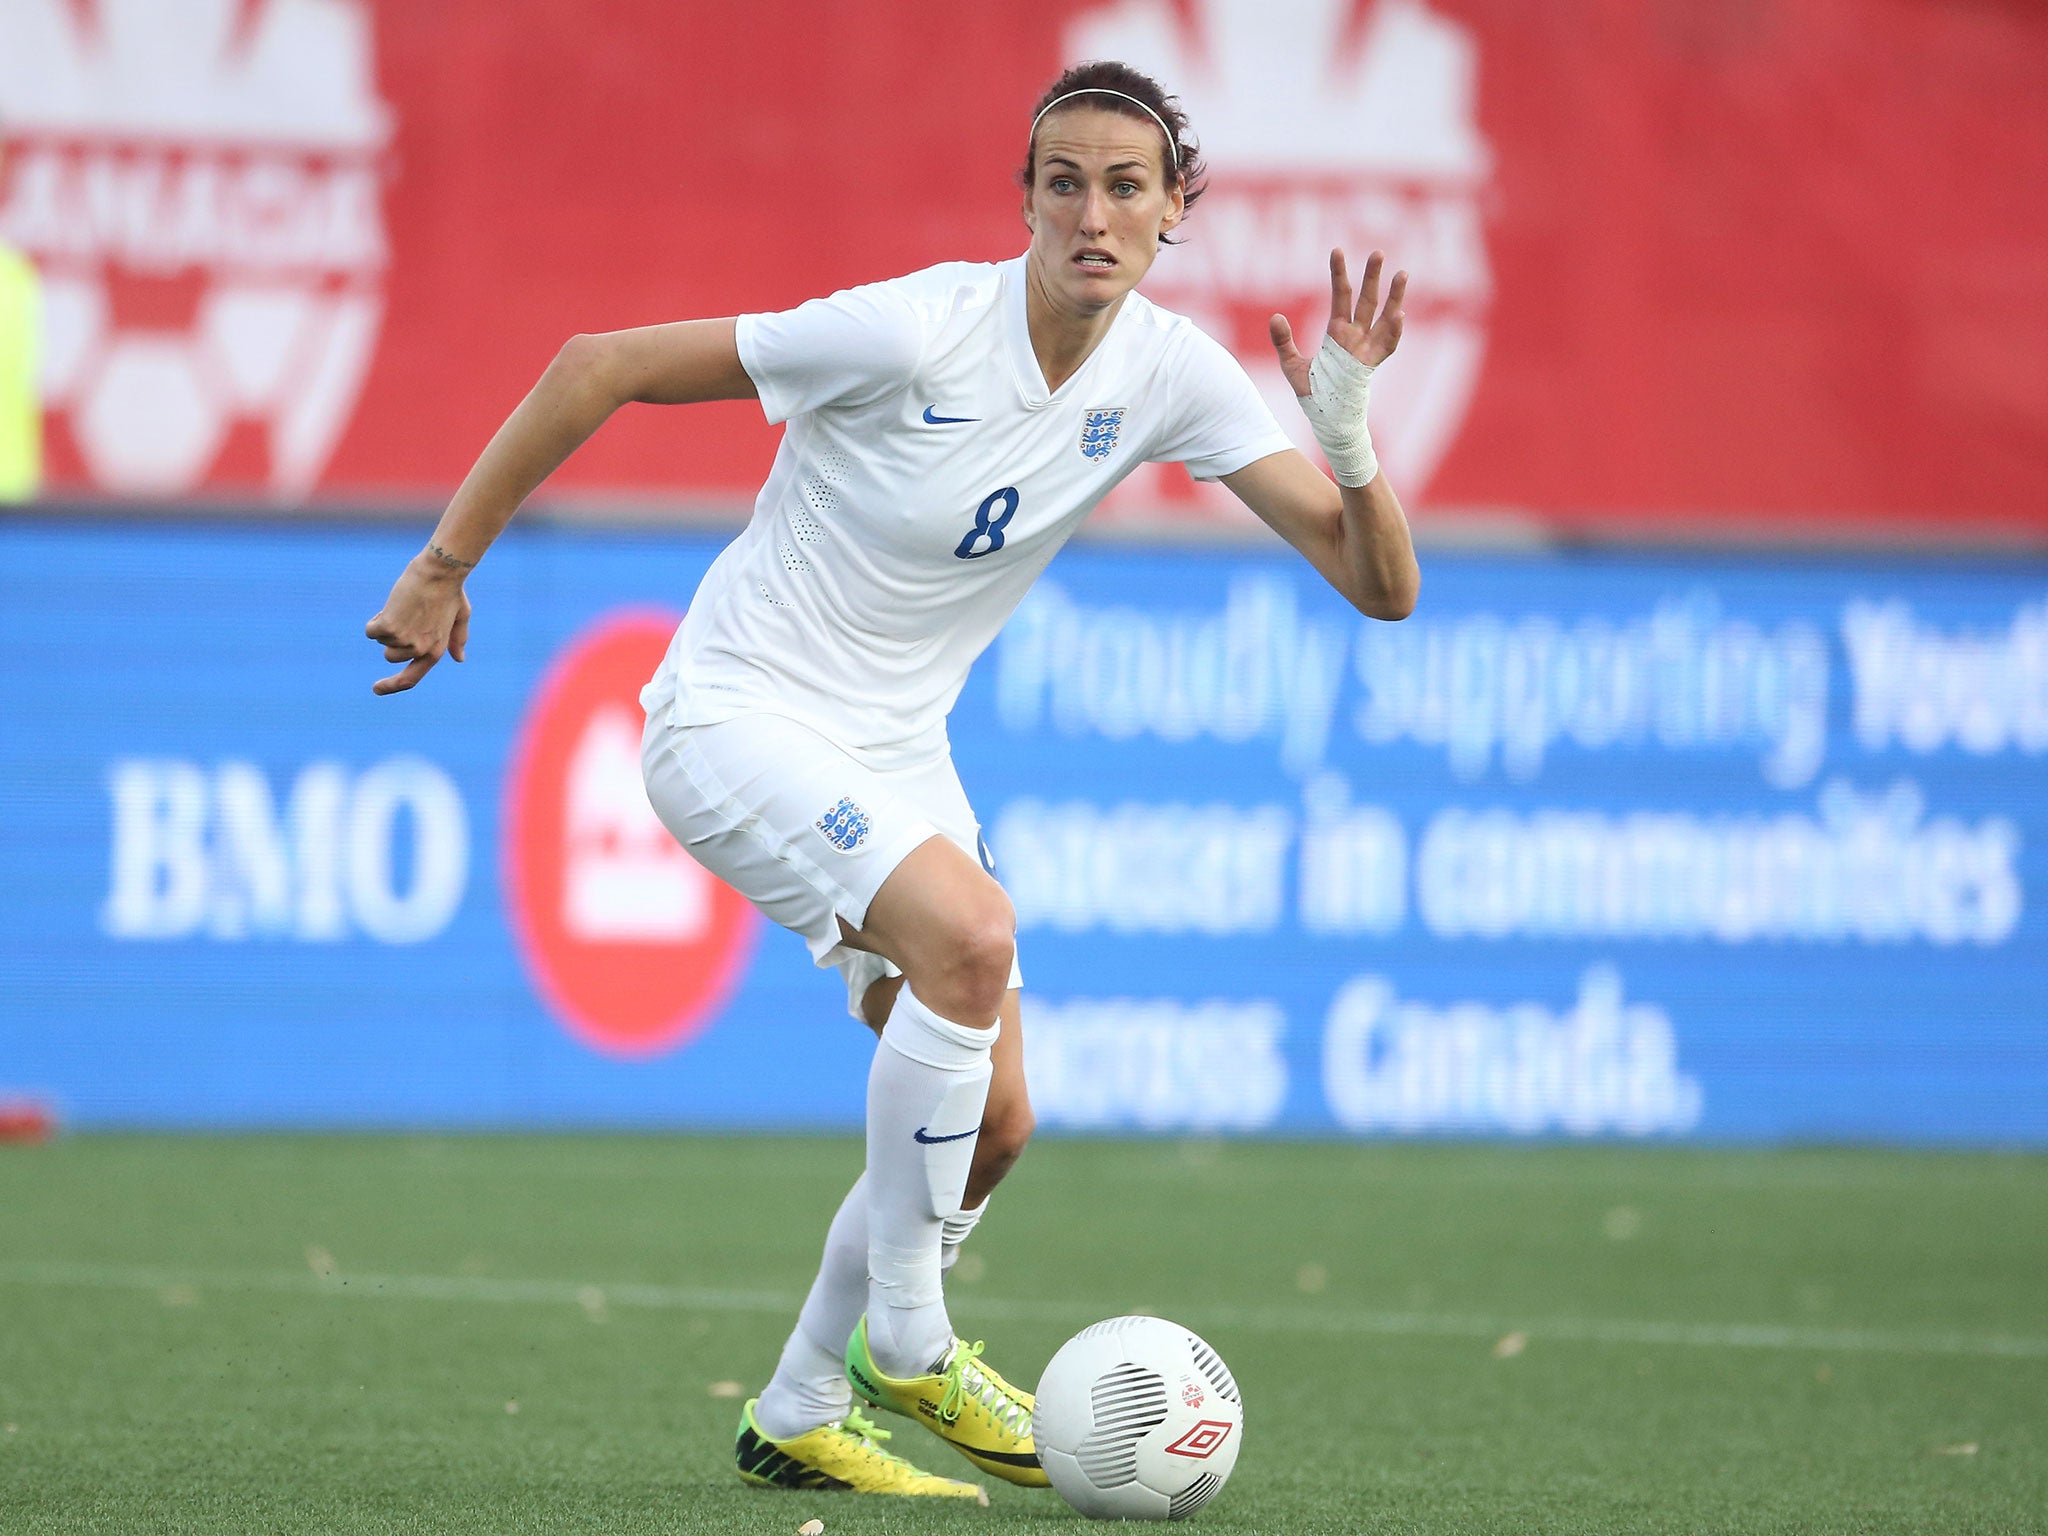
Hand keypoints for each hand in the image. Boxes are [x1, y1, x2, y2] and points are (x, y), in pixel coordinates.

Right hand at [365, 552, 470, 694]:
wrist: (440, 572)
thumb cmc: (451, 590)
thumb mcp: (460, 617)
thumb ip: (457, 639)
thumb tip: (460, 659)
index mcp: (436, 651)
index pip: (411, 678)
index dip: (392, 686)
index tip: (377, 688)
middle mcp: (420, 651)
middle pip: (390, 655)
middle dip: (392, 637)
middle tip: (407, 615)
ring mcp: (405, 641)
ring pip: (381, 640)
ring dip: (387, 624)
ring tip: (406, 606)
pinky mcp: (389, 628)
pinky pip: (371, 630)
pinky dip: (376, 619)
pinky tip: (395, 604)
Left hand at [1268, 248, 1406, 395]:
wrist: (1327, 419)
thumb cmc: (1313, 392)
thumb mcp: (1292, 365)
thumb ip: (1283, 341)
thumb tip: (1274, 317)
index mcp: (1336, 332)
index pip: (1340, 296)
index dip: (1338, 274)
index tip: (1337, 250)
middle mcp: (1355, 336)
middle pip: (1366, 300)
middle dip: (1372, 276)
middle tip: (1378, 251)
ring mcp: (1366, 349)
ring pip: (1384, 317)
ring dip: (1394, 296)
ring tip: (1403, 273)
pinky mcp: (1372, 365)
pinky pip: (1386, 346)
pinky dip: (1393, 332)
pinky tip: (1400, 314)